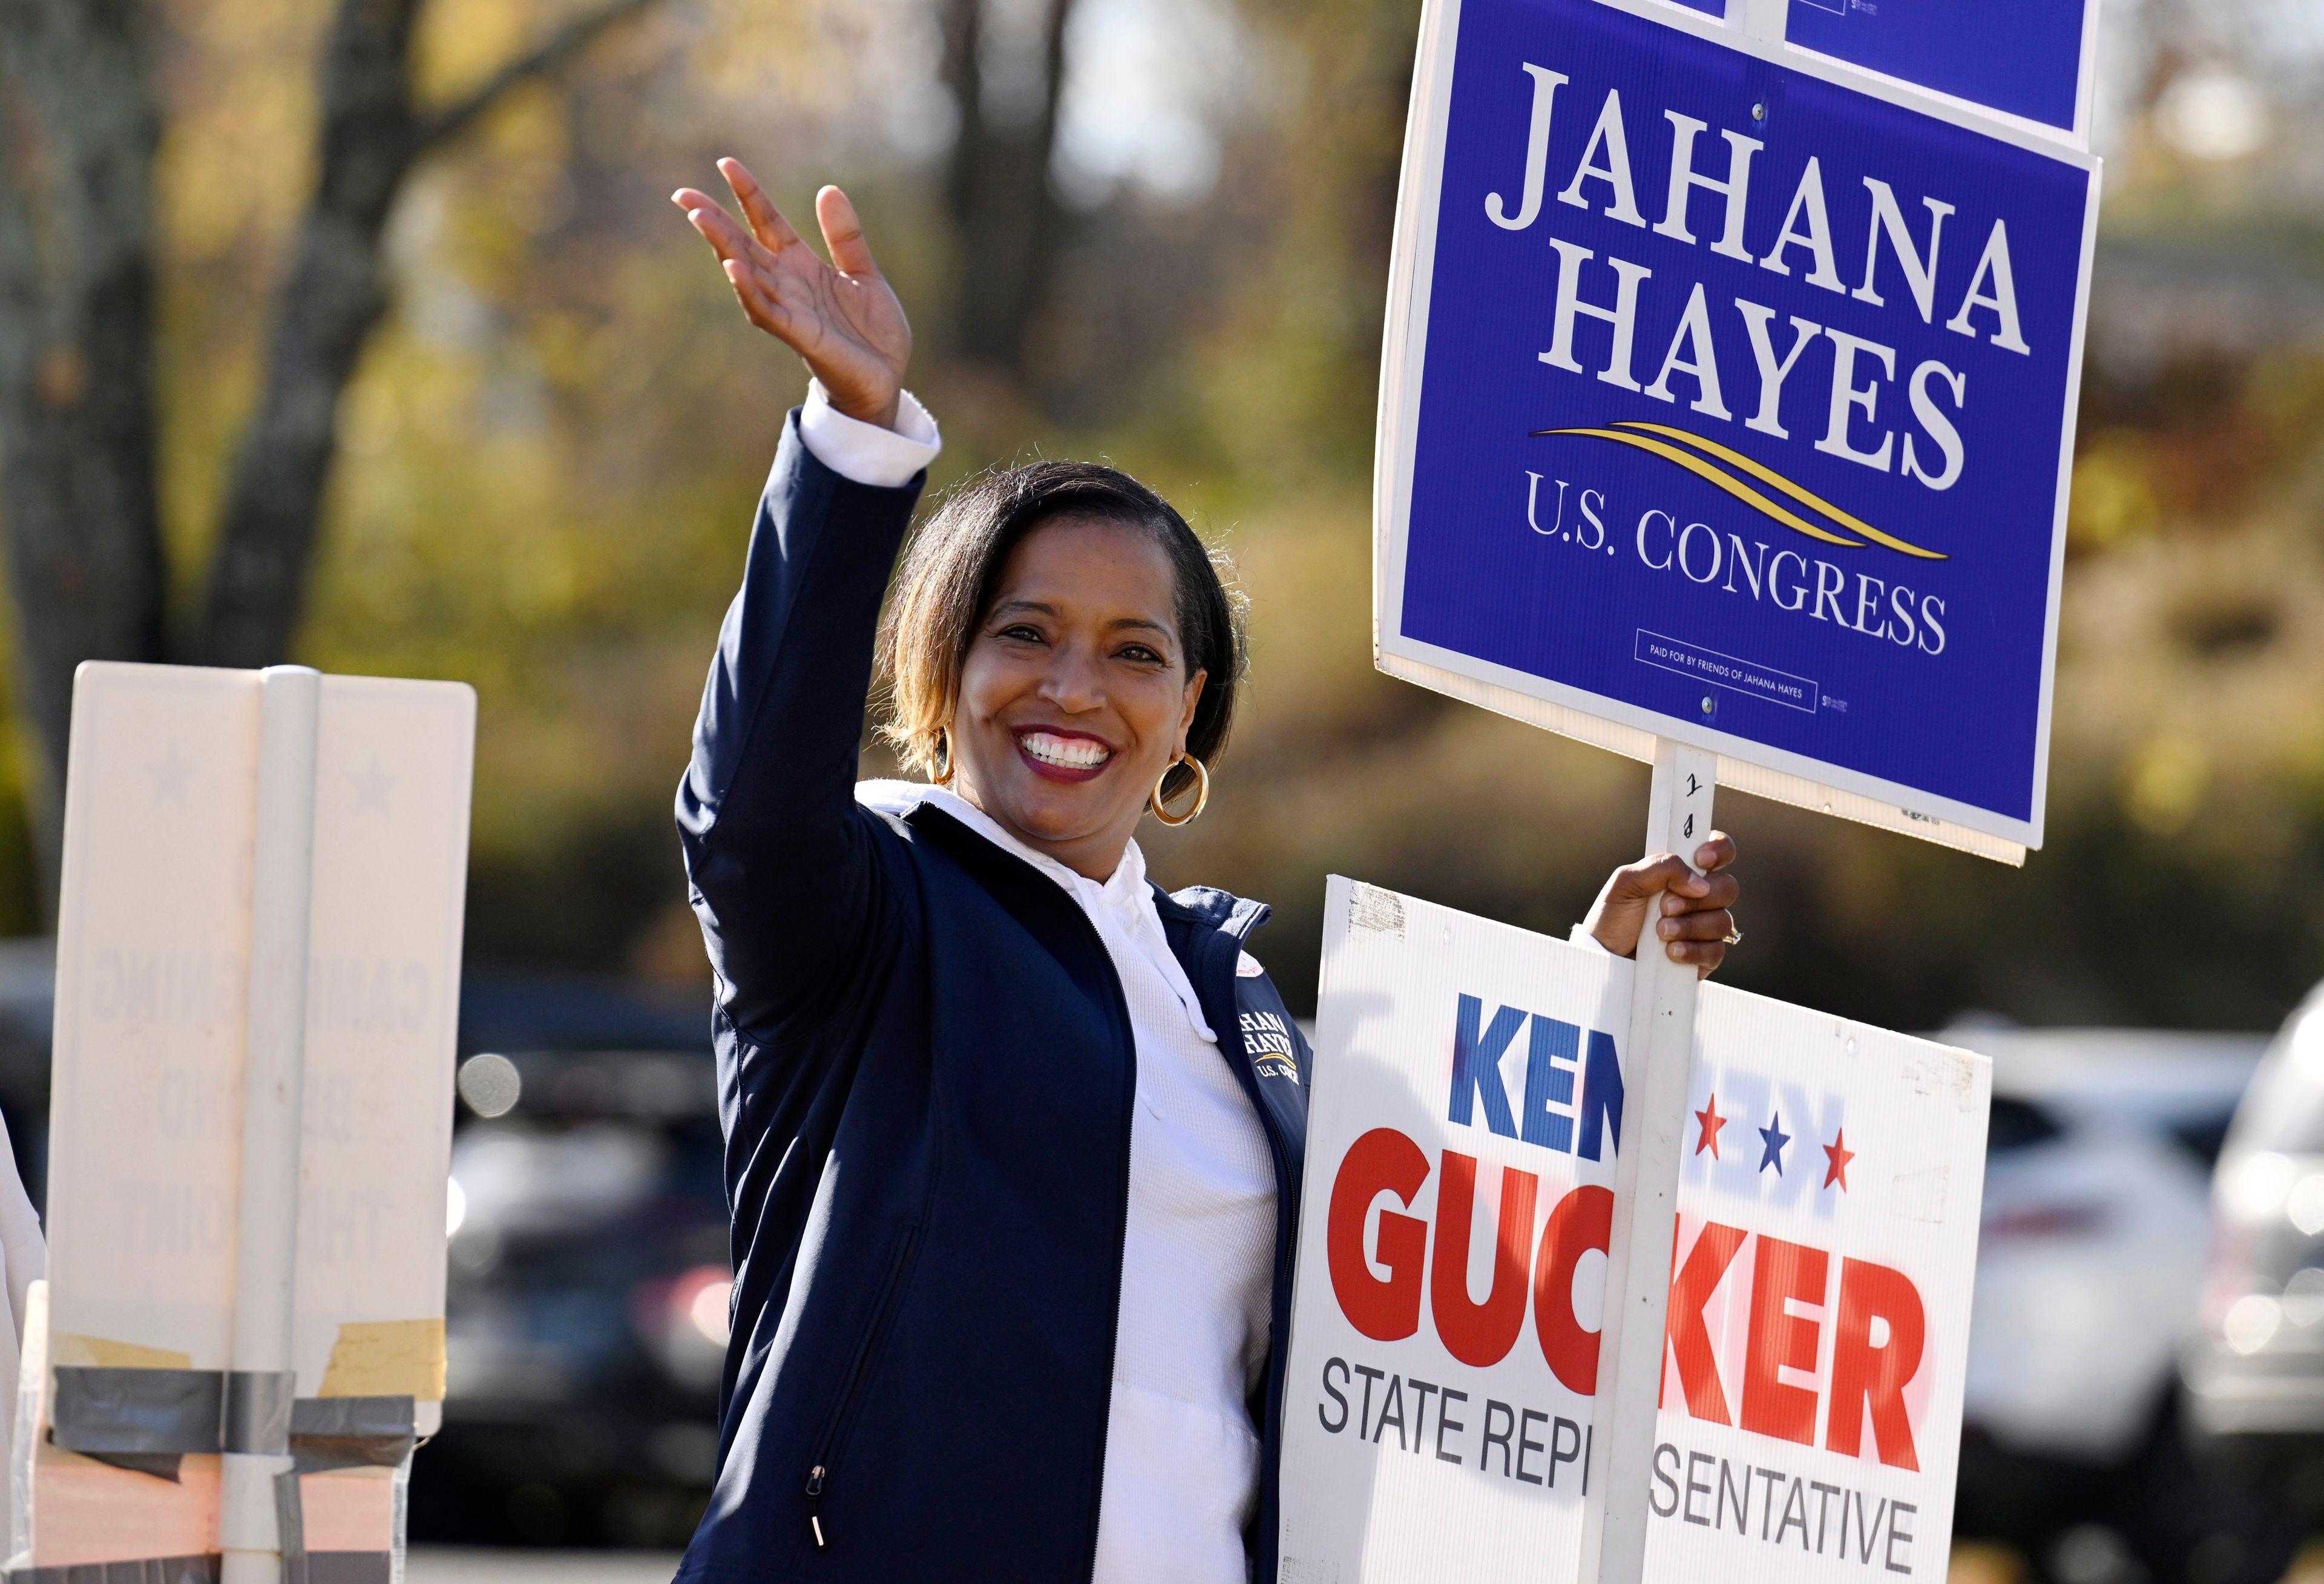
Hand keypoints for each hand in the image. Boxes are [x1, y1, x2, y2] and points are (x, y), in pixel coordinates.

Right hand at [672, 158, 910, 429]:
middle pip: (743, 245)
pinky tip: (733, 267)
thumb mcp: (863, 274)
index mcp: (802, 266)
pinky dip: (749, 290)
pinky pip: (768, 311)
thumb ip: (845, 236)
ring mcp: (790, 310)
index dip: (748, 194)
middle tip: (683, 195)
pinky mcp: (800, 336)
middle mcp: (788, 285)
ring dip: (723, 247)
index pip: (767, 223)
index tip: (726, 163)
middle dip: (714, 221)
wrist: (885, 380)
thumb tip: (828, 189)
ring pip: (747, 274)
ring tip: (701, 218)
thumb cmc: (871, 333)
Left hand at [1582, 832, 1739, 977]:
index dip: (1719, 850)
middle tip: (1664, 907)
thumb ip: (1661, 868)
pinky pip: (1716, 951)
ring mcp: (1704, 927)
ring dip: (1689, 926)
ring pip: (1723, 921)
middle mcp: (1699, 898)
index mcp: (1683, 873)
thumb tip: (1699, 883)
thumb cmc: (1613, 917)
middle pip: (1728, 887)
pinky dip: (1692, 950)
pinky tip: (1671, 952)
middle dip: (1695, 899)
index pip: (1719, 851)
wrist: (1606, 958)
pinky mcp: (1705, 956)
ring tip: (1660, 932)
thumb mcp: (1626, 882)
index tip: (1700, 860)